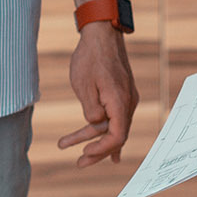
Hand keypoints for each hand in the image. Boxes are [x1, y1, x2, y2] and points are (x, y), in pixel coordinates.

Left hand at [58, 23, 136, 165]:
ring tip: (68, 147)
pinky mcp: (120, 93)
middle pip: (116, 136)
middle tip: (78, 163)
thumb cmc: (90, 57)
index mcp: (120, 102)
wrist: (101, 32)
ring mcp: (126, 98)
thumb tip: (96, 124)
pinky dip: (102, 129)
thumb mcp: (83, 85)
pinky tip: (94, 143)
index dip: (102, 149)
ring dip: (92, 137)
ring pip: (111, 125)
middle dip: (97, 151)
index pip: (117, 136)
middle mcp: (127, 103)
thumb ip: (91, 110)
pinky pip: (113, 117)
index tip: (85, 155)